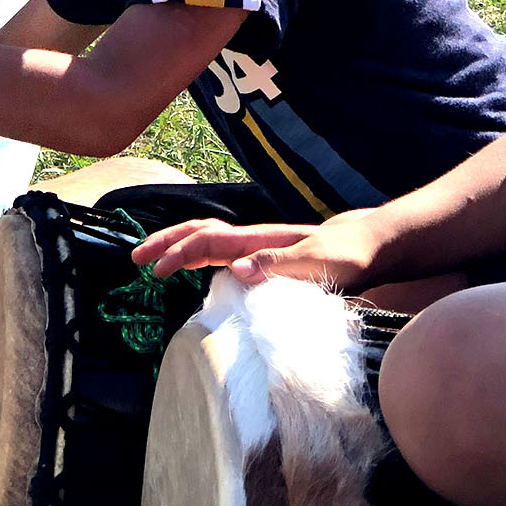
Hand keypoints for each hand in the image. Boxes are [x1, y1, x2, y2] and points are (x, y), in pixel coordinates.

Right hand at [133, 215, 382, 291]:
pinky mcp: (263, 260)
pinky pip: (220, 253)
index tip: (156, 272)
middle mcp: (253, 240)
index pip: (208, 240)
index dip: (179, 253)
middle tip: (135, 260)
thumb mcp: (318, 262)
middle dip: (166, 242)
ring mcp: (257, 248)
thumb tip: (235, 268)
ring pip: (207, 241)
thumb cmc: (348, 255)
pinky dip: (196, 257)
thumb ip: (279, 265)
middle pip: (199, 232)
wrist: (370, 246)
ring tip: (149, 262)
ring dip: (176, 247)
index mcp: (260, 240)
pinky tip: (188, 269)